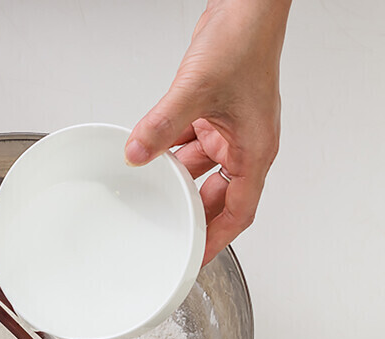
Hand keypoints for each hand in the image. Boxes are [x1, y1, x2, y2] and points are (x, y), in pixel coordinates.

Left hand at [125, 0, 290, 263]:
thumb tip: (136, 153)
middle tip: (164, 235)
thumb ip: (162, 125)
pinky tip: (148, 157)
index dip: (216, 240)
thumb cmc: (244, 43)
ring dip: (176, 182)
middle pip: (217, 197)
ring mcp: (229, 129)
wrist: (246, 7)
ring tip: (150, 199)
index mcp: (255, 150)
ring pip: (199, 171)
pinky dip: (169, 154)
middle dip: (191, 215)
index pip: (238, 212)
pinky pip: (188, 145)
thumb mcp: (196, 90)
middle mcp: (245, 144)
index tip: (194, 259)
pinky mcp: (212, 113)